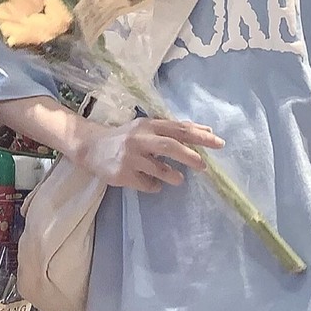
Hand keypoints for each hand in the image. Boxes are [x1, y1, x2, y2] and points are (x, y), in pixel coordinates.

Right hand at [68, 118, 224, 191]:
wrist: (91, 147)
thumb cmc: (127, 137)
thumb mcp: (149, 128)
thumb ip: (175, 129)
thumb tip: (207, 130)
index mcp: (149, 125)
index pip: (179, 128)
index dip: (200, 135)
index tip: (219, 143)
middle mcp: (139, 138)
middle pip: (169, 146)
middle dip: (190, 156)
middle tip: (204, 166)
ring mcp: (129, 157)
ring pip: (158, 168)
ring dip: (173, 175)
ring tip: (179, 179)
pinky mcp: (121, 174)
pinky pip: (145, 184)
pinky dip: (155, 186)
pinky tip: (155, 184)